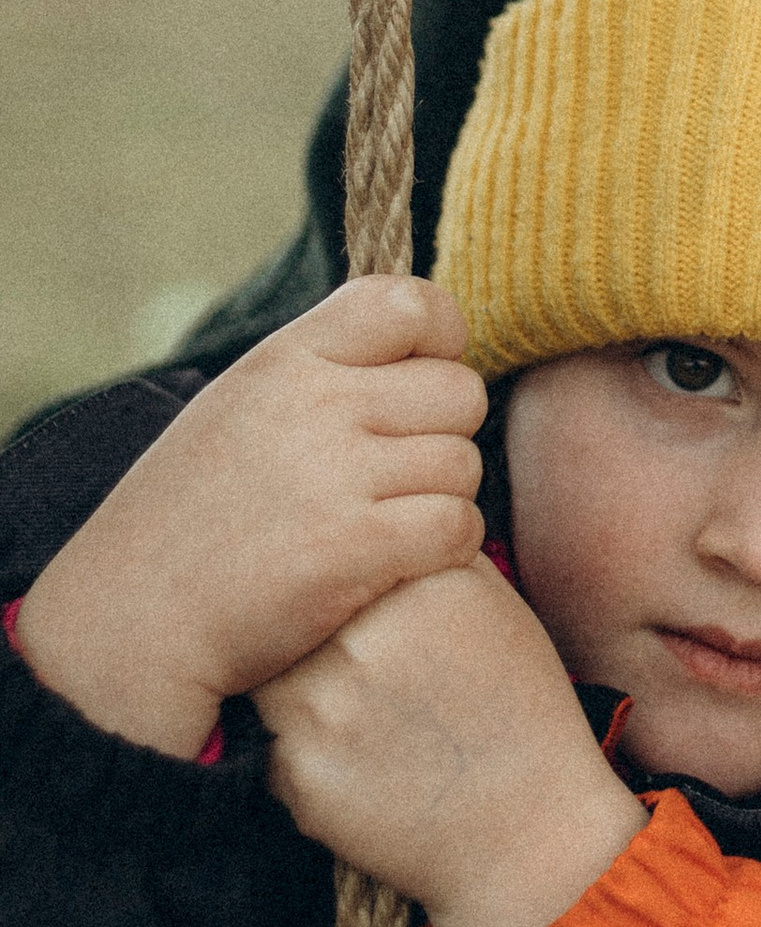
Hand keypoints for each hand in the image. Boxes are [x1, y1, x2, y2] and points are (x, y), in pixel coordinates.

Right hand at [15, 279, 488, 759]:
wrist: (129, 623)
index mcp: (284, 361)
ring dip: (444, 498)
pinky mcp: (355, 548)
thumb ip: (321, 371)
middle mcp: (313, 406)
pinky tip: (403, 560)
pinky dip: (446, 548)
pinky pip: (457, 526)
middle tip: (402, 472)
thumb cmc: (192, 517)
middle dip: (447, 434)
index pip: (407, 303)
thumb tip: (419, 338)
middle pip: (460, 391)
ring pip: (465, 465)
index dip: (441, 340)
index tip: (421, 380)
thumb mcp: (238, 408)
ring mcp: (335, 476)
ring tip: (389, 520)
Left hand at [257, 559, 644, 926]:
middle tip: (347, 663)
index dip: (339, 579)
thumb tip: (373, 525)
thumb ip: (432, 556)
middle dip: (306, 628)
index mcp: (420, 585)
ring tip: (351, 712)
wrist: (528, 831)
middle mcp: (366, 638)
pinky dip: (295, 747)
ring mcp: (325, 708)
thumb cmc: (519, 713)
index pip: (341, 554)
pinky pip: (267, 740)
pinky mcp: (299, 775)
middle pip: (293, 606)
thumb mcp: (496, 609)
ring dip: (291, 685)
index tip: (357, 605)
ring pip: (266, 672)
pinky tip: (351, 760)